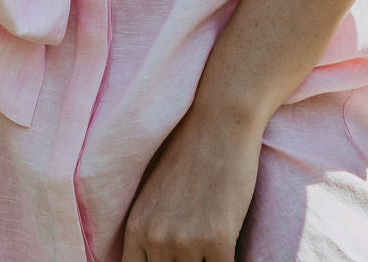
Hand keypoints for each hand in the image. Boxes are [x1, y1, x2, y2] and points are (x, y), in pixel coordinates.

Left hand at [121, 105, 263, 261]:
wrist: (220, 120)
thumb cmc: (192, 153)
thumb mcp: (156, 194)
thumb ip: (151, 231)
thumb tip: (157, 255)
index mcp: (136, 228)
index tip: (174, 259)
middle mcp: (156, 238)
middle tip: (198, 250)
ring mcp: (186, 240)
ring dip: (207, 261)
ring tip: (213, 247)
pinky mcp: (218, 239)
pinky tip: (231, 247)